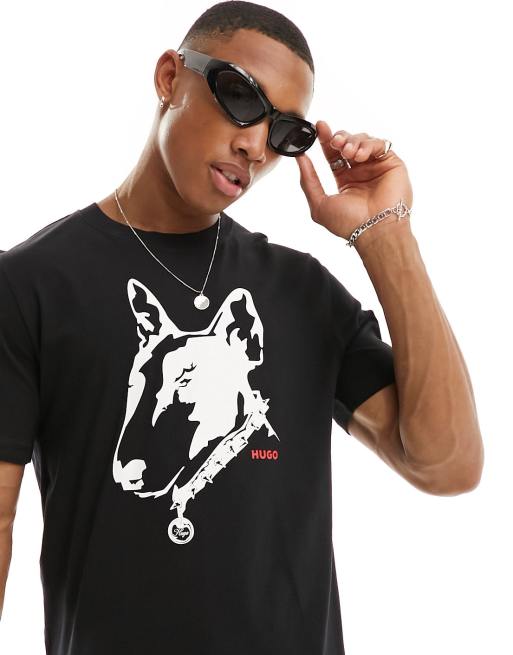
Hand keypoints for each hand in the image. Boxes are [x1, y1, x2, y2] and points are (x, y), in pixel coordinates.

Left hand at [295, 120, 412, 239]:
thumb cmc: (347, 223)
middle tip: (335, 142)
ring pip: (363, 140)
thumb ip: (308, 180)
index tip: (319, 126)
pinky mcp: (392, 164)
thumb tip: (299, 157)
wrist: (374, 230)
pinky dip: (369, 144)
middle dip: (339, 138)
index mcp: (346, 180)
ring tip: (348, 152)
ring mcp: (377, 167)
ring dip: (353, 141)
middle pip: (348, 143)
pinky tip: (360, 156)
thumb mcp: (319, 203)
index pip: (334, 155)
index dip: (325, 140)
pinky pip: (380, 144)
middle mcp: (362, 172)